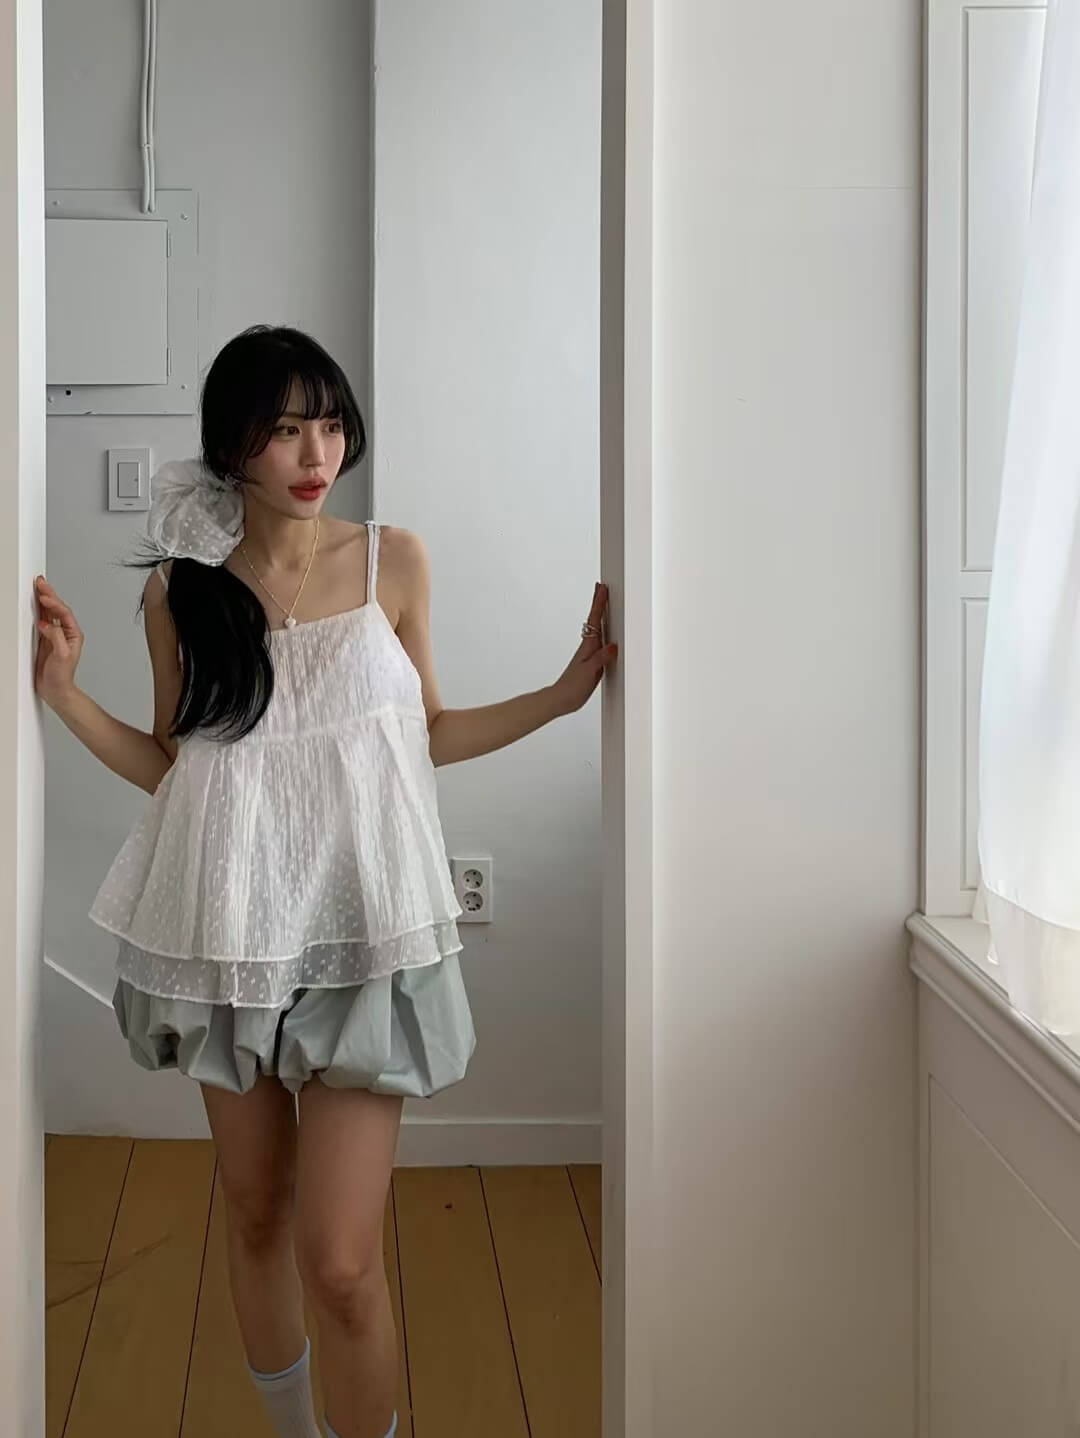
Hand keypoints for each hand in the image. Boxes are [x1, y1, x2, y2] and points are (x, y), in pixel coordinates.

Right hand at [33, 576, 84, 709]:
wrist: (56, 690)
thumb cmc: (62, 676)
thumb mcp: (62, 655)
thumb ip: (55, 637)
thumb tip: (47, 624)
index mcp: (73, 634)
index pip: (64, 613)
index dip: (54, 603)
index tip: (44, 596)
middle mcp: (65, 632)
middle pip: (57, 608)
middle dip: (49, 594)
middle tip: (40, 582)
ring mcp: (54, 635)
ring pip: (49, 612)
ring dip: (43, 599)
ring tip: (37, 587)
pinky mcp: (44, 639)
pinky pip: (41, 620)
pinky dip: (37, 610)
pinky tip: (33, 604)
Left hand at [551, 583, 617, 715]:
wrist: (562, 699)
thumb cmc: (572, 687)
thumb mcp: (589, 672)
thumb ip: (601, 658)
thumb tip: (613, 645)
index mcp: (588, 646)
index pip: (594, 620)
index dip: (599, 603)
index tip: (603, 588)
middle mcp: (588, 646)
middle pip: (595, 619)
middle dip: (599, 602)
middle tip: (602, 587)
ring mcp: (590, 652)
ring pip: (597, 628)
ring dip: (600, 614)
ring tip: (604, 602)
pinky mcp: (592, 660)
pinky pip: (600, 640)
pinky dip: (603, 631)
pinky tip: (606, 632)